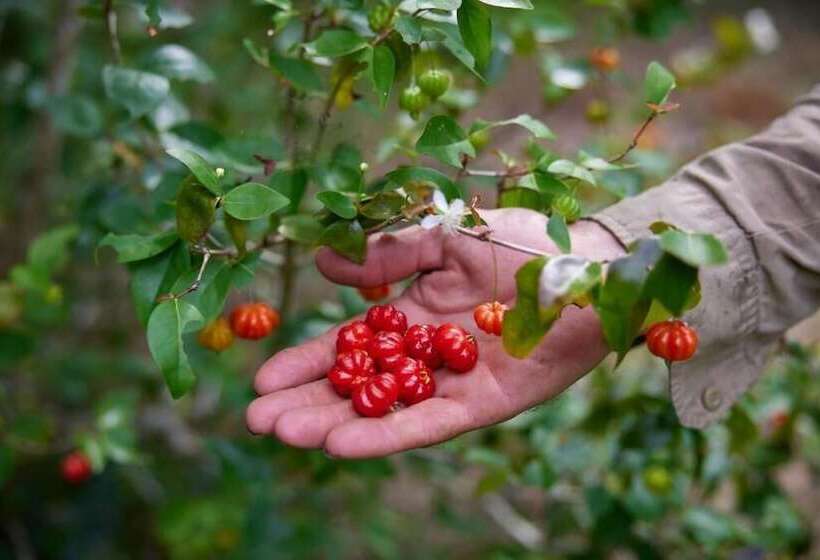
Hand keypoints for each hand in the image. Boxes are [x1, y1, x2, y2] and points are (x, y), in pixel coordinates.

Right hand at [247, 208, 624, 457]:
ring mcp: (456, 382)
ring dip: (337, 424)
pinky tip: (344, 445)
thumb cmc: (527, 245)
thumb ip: (390, 252)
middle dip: (309, 401)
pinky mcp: (487, 404)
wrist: (595, 266)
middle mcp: (428, 355)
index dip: (307, 361)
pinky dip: (388, 435)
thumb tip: (324, 262)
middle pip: (358, 385)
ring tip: (288, 435)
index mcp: (416, 314)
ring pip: (386, 411)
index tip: (262, 379)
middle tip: (258, 420)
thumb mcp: (447, 236)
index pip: (349, 344)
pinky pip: (430, 423)